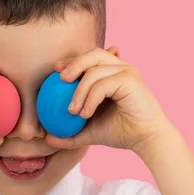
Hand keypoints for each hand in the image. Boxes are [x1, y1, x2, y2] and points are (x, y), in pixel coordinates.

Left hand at [46, 47, 172, 153]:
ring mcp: (127, 72)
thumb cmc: (121, 133)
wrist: (146, 140)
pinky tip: (84, 114)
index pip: (90, 58)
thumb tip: (47, 139)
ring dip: (79, 89)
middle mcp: (121, 68)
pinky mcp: (131, 80)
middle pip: (93, 54)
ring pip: (95, 70)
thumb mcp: (90, 132)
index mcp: (112, 73)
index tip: (55, 72)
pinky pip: (102, 84)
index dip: (72, 61)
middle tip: (60, 79)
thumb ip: (69, 133)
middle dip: (74, 63)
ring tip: (71, 111)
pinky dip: (90, 98)